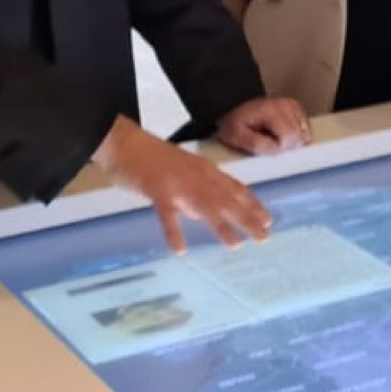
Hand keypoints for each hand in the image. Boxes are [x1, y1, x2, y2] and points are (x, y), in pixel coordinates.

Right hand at [91, 117, 272, 252]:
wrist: (122, 141)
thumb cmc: (148, 157)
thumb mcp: (178, 172)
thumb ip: (190, 192)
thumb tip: (197, 215)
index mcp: (204, 169)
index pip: (235, 188)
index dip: (252, 204)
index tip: (268, 220)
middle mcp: (197, 175)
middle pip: (227, 199)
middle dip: (247, 218)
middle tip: (264, 237)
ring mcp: (178, 182)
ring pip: (205, 205)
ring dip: (222, 226)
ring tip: (235, 245)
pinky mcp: (157, 189)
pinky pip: (168, 214)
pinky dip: (175, 232)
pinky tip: (181, 249)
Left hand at [216, 95, 312, 155]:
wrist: (235, 115)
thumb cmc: (234, 125)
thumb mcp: (236, 137)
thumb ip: (256, 144)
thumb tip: (276, 150)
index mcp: (269, 110)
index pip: (288, 137)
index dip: (278, 148)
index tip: (266, 147)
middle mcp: (283, 104)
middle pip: (298, 136)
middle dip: (286, 146)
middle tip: (270, 143)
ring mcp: (291, 105)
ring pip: (305, 134)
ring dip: (292, 142)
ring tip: (275, 138)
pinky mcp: (297, 108)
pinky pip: (307, 129)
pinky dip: (298, 136)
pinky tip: (283, 134)